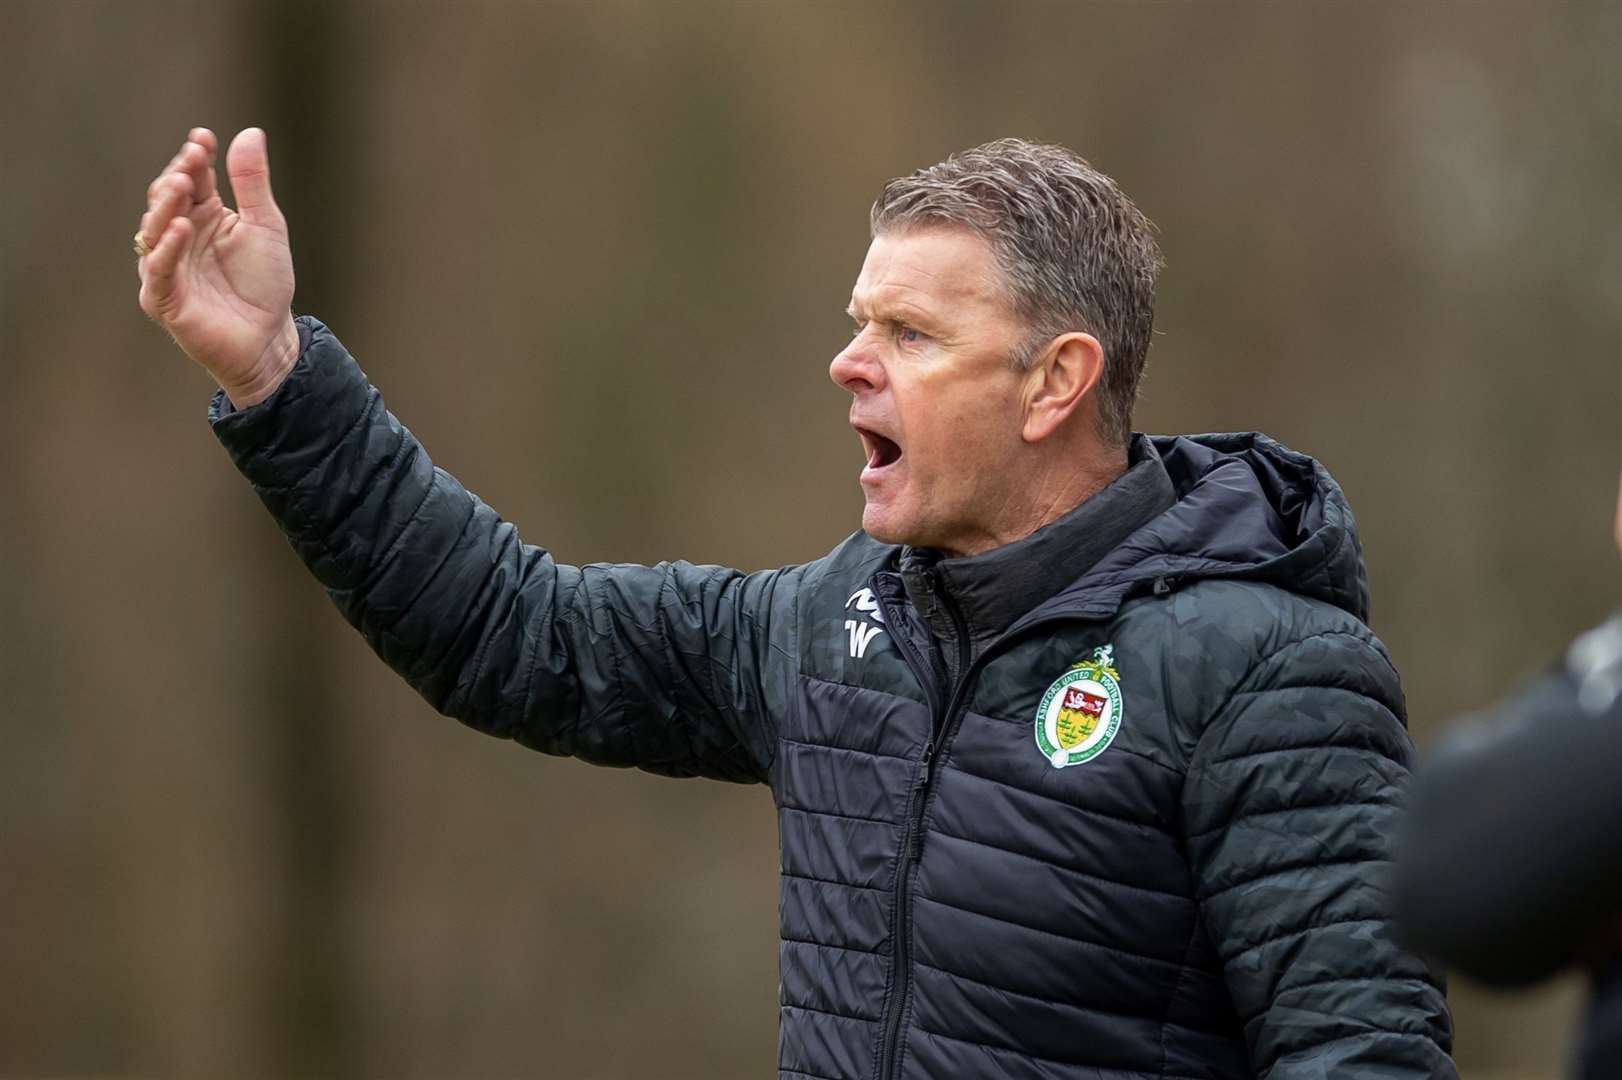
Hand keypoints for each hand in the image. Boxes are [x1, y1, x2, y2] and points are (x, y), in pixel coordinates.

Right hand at [136, 127, 298, 407]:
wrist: (269, 339)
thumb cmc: (265, 284)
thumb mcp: (266, 226)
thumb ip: (253, 184)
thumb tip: (249, 132)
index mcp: (202, 215)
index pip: (190, 177)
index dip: (194, 157)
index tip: (204, 138)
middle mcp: (177, 235)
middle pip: (168, 198)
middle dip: (178, 176)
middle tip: (192, 157)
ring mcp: (166, 265)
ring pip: (155, 229)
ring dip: (167, 206)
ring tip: (182, 184)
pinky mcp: (163, 297)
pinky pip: (158, 269)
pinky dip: (166, 249)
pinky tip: (180, 229)